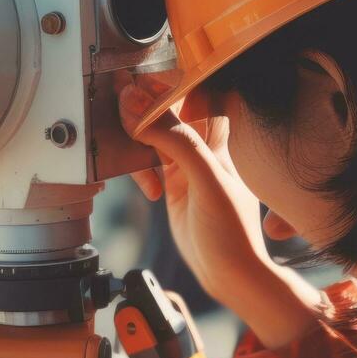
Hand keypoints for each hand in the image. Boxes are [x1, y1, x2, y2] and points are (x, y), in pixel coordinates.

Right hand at [119, 80, 326, 345]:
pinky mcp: (174, 186)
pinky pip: (149, 164)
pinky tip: (148, 189)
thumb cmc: (232, 232)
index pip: (200, 94)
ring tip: (129, 150)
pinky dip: (141, 171)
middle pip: (173, 112)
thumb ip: (176, 140)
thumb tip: (143, 107)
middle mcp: (204, 149)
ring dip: (140, 141)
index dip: (174, 83)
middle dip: (148, 108)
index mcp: (221, 140)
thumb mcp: (205, 179)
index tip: (145, 82)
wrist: (230, 276)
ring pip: (157, 137)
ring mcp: (188, 167)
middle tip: (124, 104)